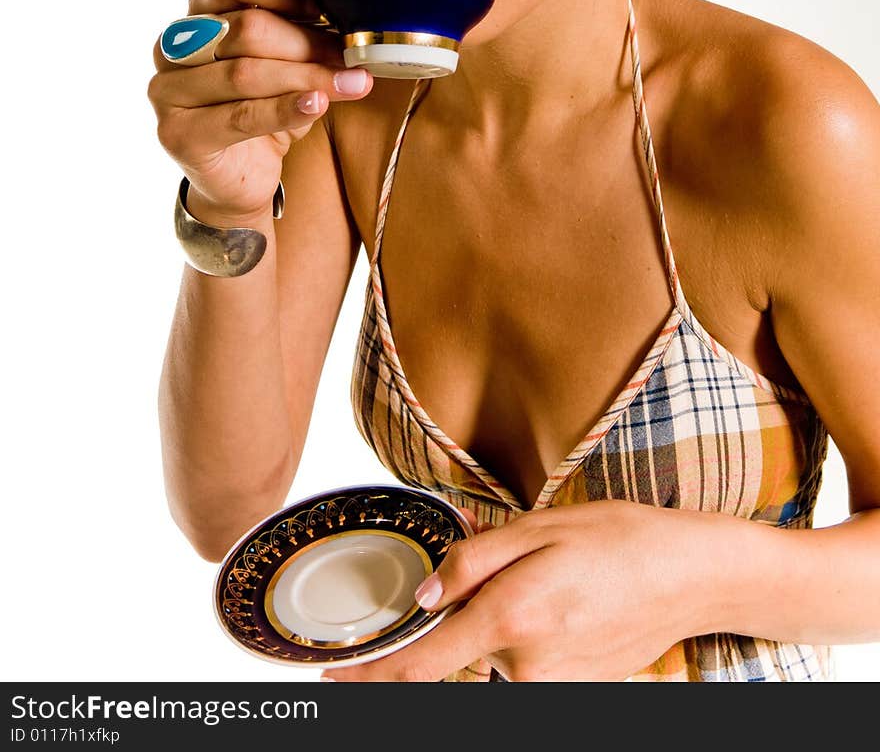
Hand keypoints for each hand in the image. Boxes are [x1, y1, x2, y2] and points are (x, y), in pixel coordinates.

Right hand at [148, 0, 372, 219]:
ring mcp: (168, 90)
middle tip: (351, 55)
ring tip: (354, 83)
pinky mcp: (178, 133)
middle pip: (247, 28)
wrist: (240, 175)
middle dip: (308, 42)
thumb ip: (297, 20)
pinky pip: (242, 116)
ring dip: (309, 76)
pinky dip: (286, 109)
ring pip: (248, 73)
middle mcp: (174, 45)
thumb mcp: (285, 54)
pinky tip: (319, 104)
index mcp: (198, 10)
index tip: (329, 8)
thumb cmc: (265, 103)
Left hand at [324, 500, 705, 681]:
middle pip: (462, 649)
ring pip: (497, 654)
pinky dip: (536, 633)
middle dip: (471, 611)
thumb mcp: (538, 526)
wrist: (691, 576)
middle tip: (524, 567)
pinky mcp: (572, 691)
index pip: (420, 665)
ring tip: (559, 581)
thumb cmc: (619, 540)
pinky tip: (572, 603)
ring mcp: (552, 686)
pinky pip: (529, 663)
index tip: (336, 683)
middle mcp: (526, 666)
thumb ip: (472, 562)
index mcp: (510, 618)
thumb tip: (423, 597)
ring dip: (507, 620)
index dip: (372, 678)